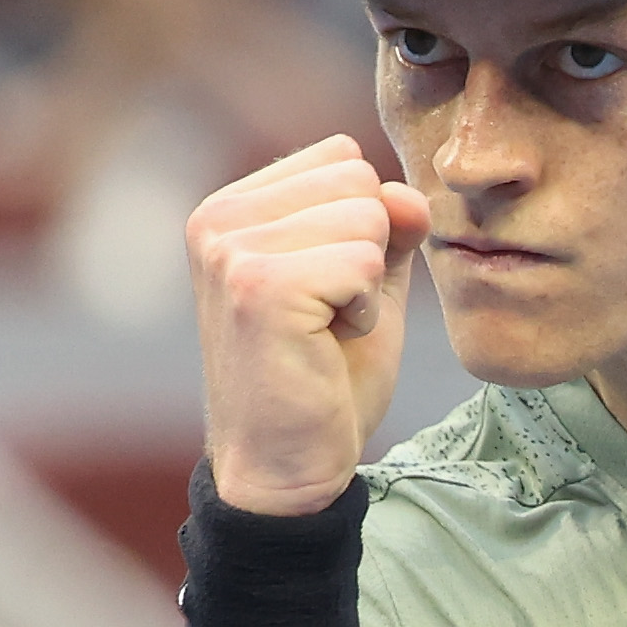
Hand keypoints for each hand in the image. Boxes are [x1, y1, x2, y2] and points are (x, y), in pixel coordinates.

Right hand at [186, 134, 430, 515]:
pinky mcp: (258, 286)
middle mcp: (218, 217)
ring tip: (323, 330)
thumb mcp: (364, 282)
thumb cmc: (322, 375)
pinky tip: (326, 343)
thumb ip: (387, 226)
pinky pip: (363, 261)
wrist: (286, 467)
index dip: (362, 228)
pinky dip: (364, 309)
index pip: (342, 159)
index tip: (324, 288)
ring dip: (365, 284)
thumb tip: (408, 195)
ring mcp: (232, 249)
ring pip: (366, 216)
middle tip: (326, 314)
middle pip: (358, 180)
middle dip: (367, 252)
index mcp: (232, 206)